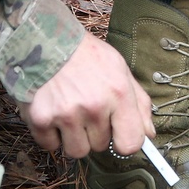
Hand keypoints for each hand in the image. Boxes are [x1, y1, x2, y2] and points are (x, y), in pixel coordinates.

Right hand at [18, 31, 154, 158]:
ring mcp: (66, 114)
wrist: (44, 38)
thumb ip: (138, 102)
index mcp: (118, 93)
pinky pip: (51, 146)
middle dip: (93, 131)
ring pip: (76, 151)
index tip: (116, 134)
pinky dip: (50, 134)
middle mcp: (93, 106)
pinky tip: (51, 112)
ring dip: (72, 137)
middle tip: (84, 106)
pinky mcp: (40, 118)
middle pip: (100, 146)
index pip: (131, 143)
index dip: (124, 142)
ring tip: (68, 111)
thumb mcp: (119, 68)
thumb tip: (149, 134)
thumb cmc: (85, 54)